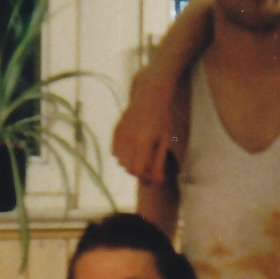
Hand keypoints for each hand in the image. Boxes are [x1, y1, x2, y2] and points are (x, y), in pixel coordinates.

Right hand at [111, 68, 178, 185]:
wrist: (149, 96)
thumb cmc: (161, 119)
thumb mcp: (165, 140)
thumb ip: (159, 162)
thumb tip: (157, 182)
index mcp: (142, 142)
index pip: (137, 171)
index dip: (145, 178)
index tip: (154, 177)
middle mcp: (128, 140)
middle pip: (128, 169)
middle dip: (139, 173)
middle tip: (151, 170)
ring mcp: (120, 135)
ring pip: (120, 162)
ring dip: (130, 164)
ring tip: (144, 157)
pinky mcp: (115, 131)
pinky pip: (115, 152)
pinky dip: (123, 156)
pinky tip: (134, 149)